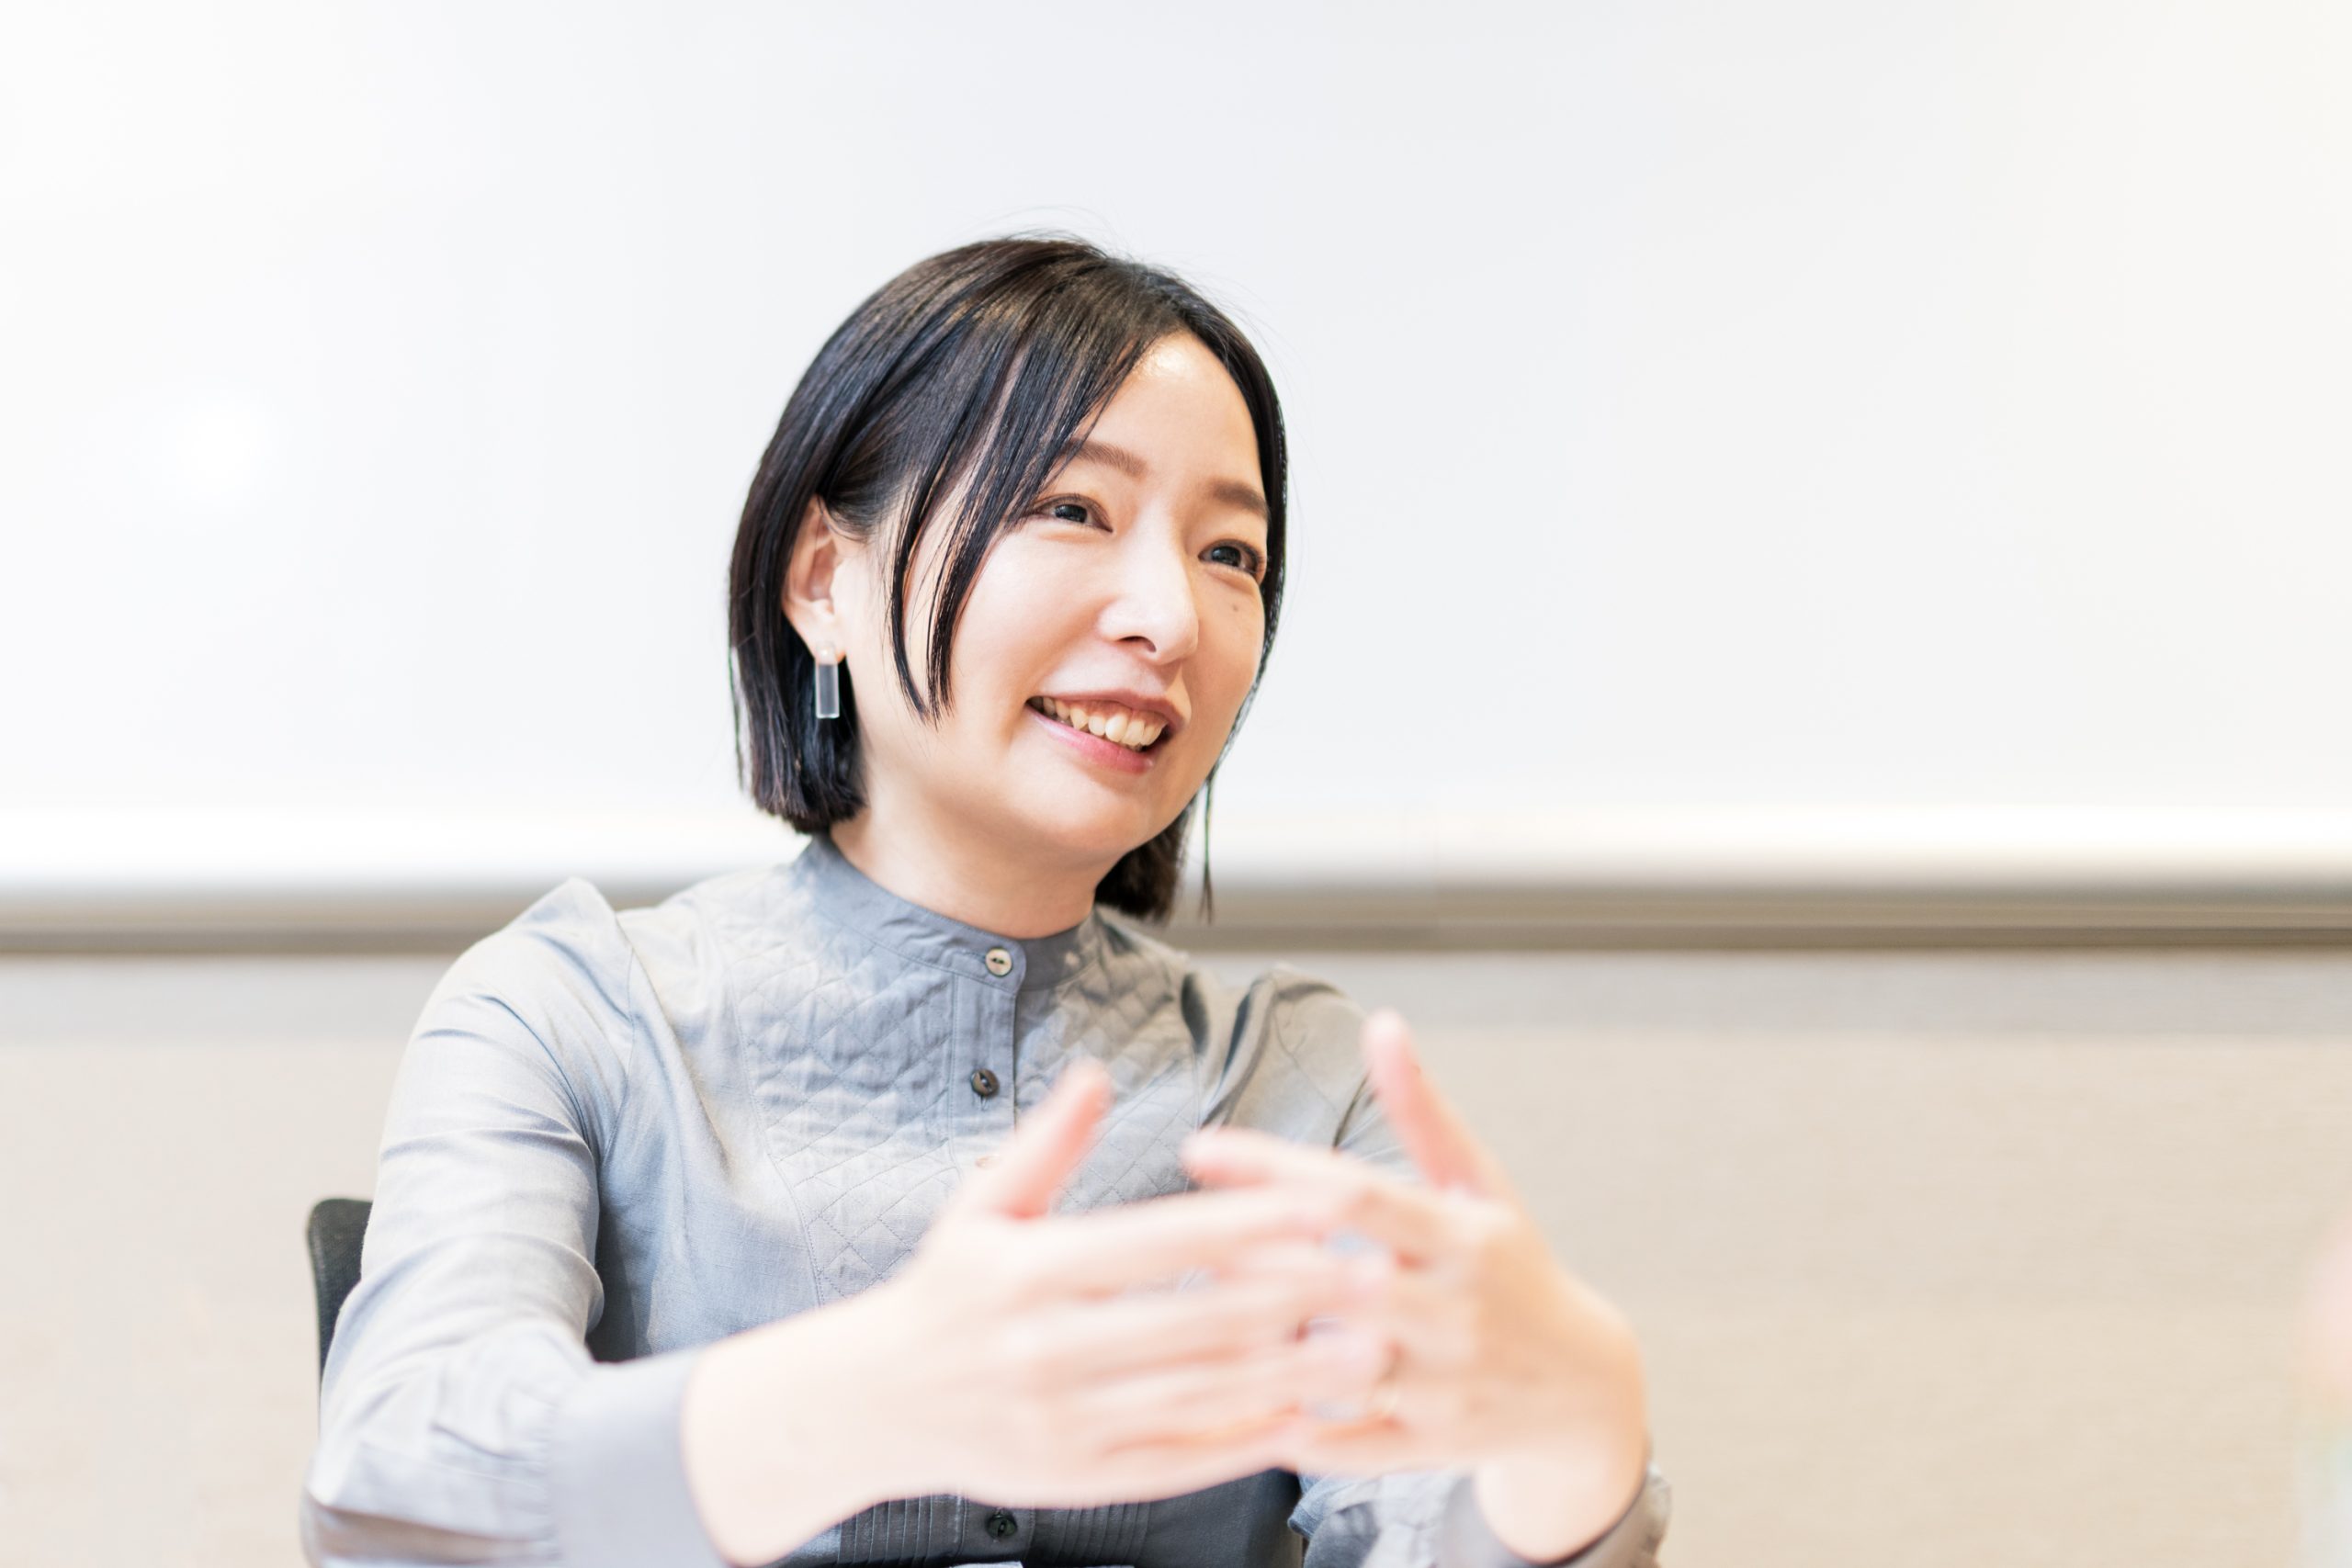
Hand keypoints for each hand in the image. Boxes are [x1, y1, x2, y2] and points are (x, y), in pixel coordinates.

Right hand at [865, 1057, 1399, 1508]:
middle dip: (1292, 1298)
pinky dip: (1240, 1442)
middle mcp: (1046, 1349)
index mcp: (1028, 1271)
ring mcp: (1063, 1420)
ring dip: (1288, 1375)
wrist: (875, 1404)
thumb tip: (1095, 1074)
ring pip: (1196, 1397)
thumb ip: (1047, 1145)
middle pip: (1192, 1321)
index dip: (1245, 1221)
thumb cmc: (942, 1295)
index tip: (1319, 1203)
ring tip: (1364, 1350)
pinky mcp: (1078, 1477)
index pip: (1157, 1240)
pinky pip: (1174, 1460)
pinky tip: (1301, 1419)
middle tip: (1374, 1274)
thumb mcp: (979, 1207)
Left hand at [1178, 1009, 1648, 1553]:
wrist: (1582, 1387)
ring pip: (1343, 1365)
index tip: (1198, 1149)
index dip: (1274, 1169)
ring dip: (1266, 1347)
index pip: (1356, 1193)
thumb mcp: (1477, 1184)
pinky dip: (1297, 1430)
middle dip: (1255, 1260)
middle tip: (1171, 1238)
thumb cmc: (1511, 1269)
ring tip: (1190, 1320)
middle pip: (1342, 1280)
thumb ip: (1420, 1110)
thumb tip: (1381, 1025)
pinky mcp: (1434, 1447)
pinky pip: (1353, 1445)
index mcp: (1462, 1236)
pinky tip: (1233, 1411)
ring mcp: (1446, 1384)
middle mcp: (1456, 1309)